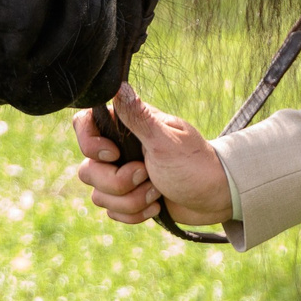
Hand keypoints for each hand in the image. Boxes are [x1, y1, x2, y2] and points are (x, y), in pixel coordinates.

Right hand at [72, 84, 232, 228]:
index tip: (114, 155)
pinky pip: (112, 212)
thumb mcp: (166, 142)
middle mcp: (122, 149)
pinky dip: (135, 214)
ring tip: (157, 193)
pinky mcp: (129, 198)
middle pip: (88, 170)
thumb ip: (138, 118)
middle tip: (147, 176)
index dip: (89, 144)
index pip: (84, 124)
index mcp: (129, 127)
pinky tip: (156, 207)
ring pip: (99, 195)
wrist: (217, 198)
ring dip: (131, 201)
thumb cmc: (196, 165)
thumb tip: (117, 85)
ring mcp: (124, 175)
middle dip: (118, 183)